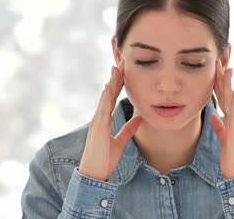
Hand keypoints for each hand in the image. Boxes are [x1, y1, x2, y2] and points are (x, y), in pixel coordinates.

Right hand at [79, 61, 141, 180]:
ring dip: (111, 82)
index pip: (113, 97)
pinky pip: (102, 109)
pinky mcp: (98, 127)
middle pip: (108, 93)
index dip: (119, 83)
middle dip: (115, 77)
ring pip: (105, 97)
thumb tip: (138, 118)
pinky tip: (109, 86)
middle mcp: (100, 117)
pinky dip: (105, 97)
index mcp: (104, 119)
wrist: (94, 173)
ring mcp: (98, 121)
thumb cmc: (104, 159)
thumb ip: (128, 129)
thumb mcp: (120, 142)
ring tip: (116, 68)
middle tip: (121, 61)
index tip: (124, 70)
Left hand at [210, 60, 233, 178]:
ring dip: (228, 80)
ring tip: (226, 64)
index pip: (222, 92)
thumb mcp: (223, 138)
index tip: (217, 61)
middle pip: (227, 89)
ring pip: (231, 97)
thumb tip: (214, 117)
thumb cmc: (232, 157)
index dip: (219, 77)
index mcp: (230, 117)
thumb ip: (219, 126)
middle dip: (225, 70)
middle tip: (225, 52)